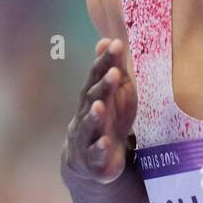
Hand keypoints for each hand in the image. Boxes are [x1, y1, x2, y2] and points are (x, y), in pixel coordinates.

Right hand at [63, 38, 136, 185]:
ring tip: (101, 106)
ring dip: (95, 116)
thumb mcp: (114, 95)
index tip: (116, 44)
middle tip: (114, 72)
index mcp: (94, 97)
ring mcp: (88, 138)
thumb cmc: (108, 121)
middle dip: (103, 85)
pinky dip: (100, 148)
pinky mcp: (94, 160)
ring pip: (90, 126)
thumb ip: (112, 69)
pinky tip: (106, 143)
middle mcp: (87, 115)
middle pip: (93, 98)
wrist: (91, 162)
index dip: (106, 61)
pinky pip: (96, 154)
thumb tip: (107, 40)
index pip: (97, 76)